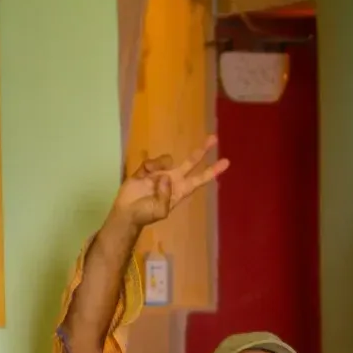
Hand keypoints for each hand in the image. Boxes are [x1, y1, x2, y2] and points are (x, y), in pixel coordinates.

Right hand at [113, 136, 228, 228]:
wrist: (126, 212)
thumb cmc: (146, 214)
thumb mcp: (160, 211)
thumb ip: (166, 196)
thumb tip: (165, 177)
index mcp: (181, 191)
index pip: (200, 179)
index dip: (213, 171)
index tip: (226, 162)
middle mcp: (174, 179)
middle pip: (191, 162)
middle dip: (202, 151)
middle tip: (214, 138)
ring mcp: (160, 172)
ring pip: (167, 159)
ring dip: (160, 165)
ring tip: (150, 181)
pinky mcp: (147, 169)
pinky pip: (151, 161)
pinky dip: (148, 167)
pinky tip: (142, 176)